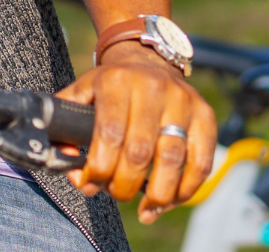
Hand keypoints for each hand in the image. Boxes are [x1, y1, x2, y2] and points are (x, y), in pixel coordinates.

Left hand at [57, 42, 216, 222]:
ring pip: (172, 160)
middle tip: (115, 195)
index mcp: (116, 81)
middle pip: (139, 151)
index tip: (90, 185)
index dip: (99, 168)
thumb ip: (66, 117)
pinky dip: (186, 190)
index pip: (109, 133)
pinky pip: (201, 163)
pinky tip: (169, 201)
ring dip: (157, 194)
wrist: (147, 60)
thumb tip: (63, 157)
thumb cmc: (111, 86)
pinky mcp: (205, 116)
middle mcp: (151, 88)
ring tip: (144, 208)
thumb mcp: (84, 89)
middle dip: (124, 185)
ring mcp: (182, 101)